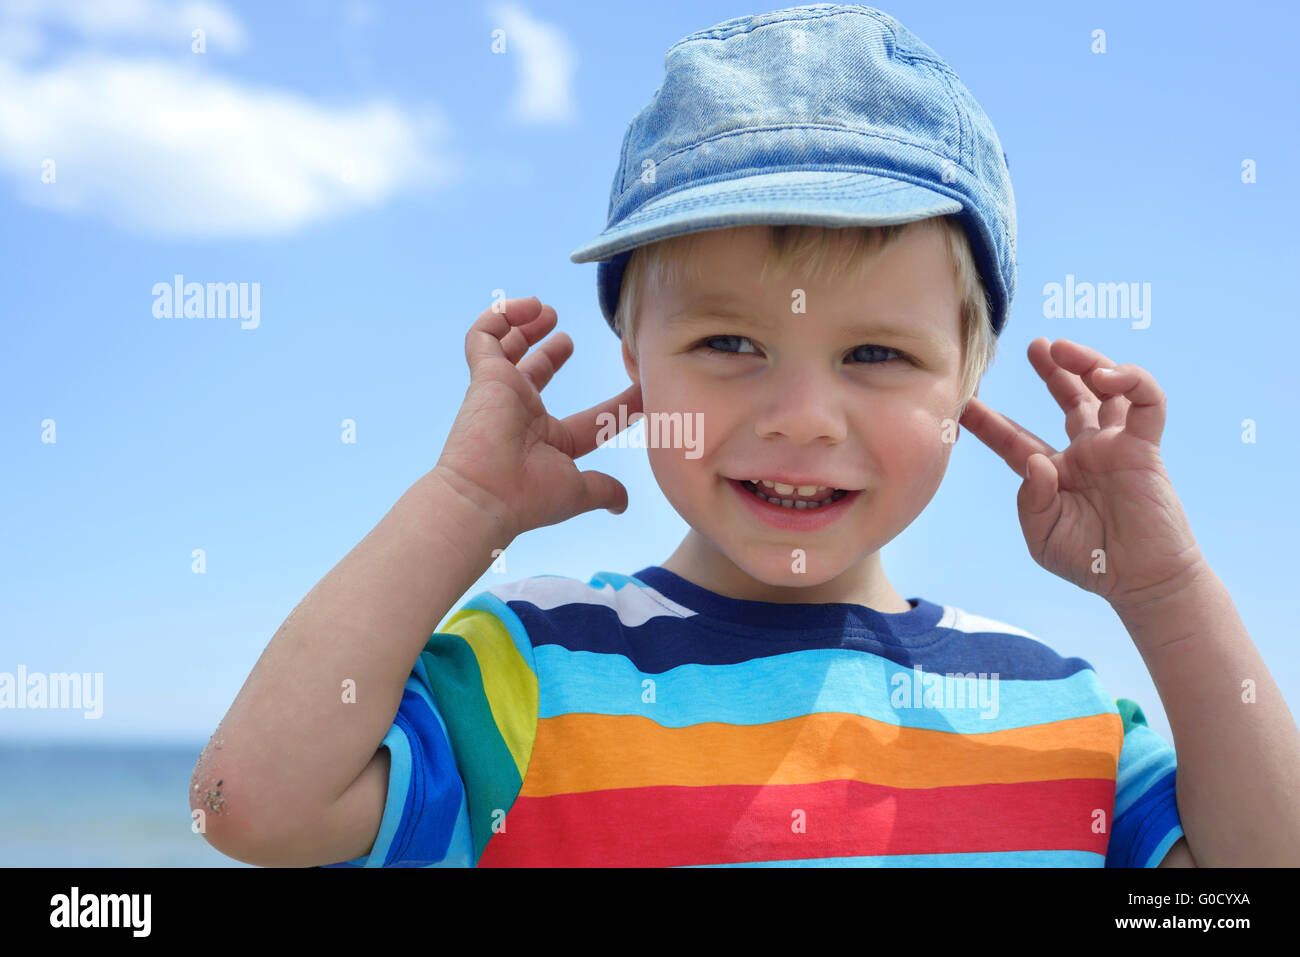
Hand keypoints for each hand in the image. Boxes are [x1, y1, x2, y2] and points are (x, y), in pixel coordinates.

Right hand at [434, 296, 642, 540]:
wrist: (487, 495)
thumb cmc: (528, 497)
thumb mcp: (579, 491)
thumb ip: (604, 490)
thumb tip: (624, 505)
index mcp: (551, 441)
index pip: (589, 418)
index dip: (617, 404)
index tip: (643, 390)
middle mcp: (524, 413)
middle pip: (537, 372)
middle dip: (551, 350)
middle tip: (566, 335)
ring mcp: (502, 392)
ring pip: (507, 348)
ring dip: (525, 325)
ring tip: (547, 310)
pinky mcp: (485, 376)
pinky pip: (483, 336)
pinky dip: (500, 315)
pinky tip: (528, 307)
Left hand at [958, 337, 1204, 611]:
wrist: (1142, 582)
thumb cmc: (1090, 562)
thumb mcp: (1043, 535)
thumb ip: (1032, 499)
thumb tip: (1036, 461)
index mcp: (1052, 473)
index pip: (1014, 440)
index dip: (988, 421)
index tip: (962, 401)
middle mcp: (1084, 452)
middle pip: (1066, 398)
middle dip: (1051, 370)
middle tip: (1034, 345)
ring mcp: (1115, 446)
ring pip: (1104, 389)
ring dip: (1085, 362)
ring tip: (1060, 348)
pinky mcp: (1145, 446)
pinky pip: (1145, 401)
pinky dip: (1130, 380)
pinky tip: (1105, 376)